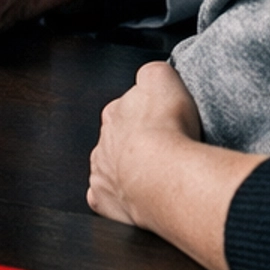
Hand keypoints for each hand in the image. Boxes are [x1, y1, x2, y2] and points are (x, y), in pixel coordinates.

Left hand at [89, 63, 201, 222]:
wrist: (163, 174)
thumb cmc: (167, 128)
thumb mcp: (163, 77)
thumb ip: (153, 71)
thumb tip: (150, 75)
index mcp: (114, 112)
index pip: (125, 107)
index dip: (146, 115)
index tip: (162, 121)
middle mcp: (103, 141)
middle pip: (116, 138)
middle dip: (133, 142)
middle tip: (162, 149)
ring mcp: (101, 171)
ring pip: (109, 166)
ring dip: (126, 169)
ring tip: (155, 174)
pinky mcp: (104, 198)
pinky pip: (104, 196)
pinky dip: (115, 196)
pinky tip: (134, 196)